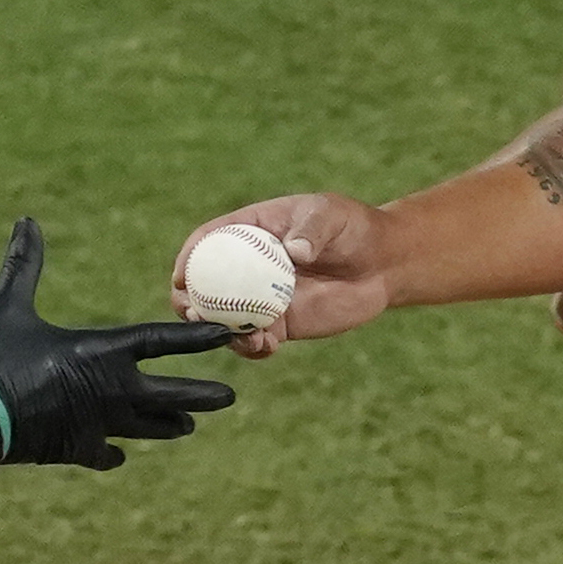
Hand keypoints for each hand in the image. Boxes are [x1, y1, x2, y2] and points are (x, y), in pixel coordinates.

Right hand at [0, 219, 234, 470]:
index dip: (196, 336)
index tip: (227, 335)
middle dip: (202, 395)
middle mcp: (111, 390)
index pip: (162, 341)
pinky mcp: (77, 450)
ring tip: (189, 426)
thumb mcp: (5, 303)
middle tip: (231, 397)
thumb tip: (26, 220)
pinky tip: (120, 452)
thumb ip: (23, 263)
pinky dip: (114, 451)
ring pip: (148, 428)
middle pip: (171, 395)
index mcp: (101, 351)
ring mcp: (97, 425)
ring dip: (169, 425)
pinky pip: (106, 452)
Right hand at [171, 193, 388, 358]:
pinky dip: (252, 347)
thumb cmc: (352, 227)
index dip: (188, 257)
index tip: (181, 275)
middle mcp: (247, 266)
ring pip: (225, 318)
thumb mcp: (331, 216)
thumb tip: (294, 252)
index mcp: (248, 231)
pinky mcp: (280, 324)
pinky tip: (264, 346)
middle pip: (203, 285)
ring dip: (219, 330)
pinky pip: (255, 339)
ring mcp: (260, 298)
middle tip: (193, 314)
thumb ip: (312, 230)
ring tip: (237, 335)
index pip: (207, 241)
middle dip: (189, 301)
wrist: (381, 264)